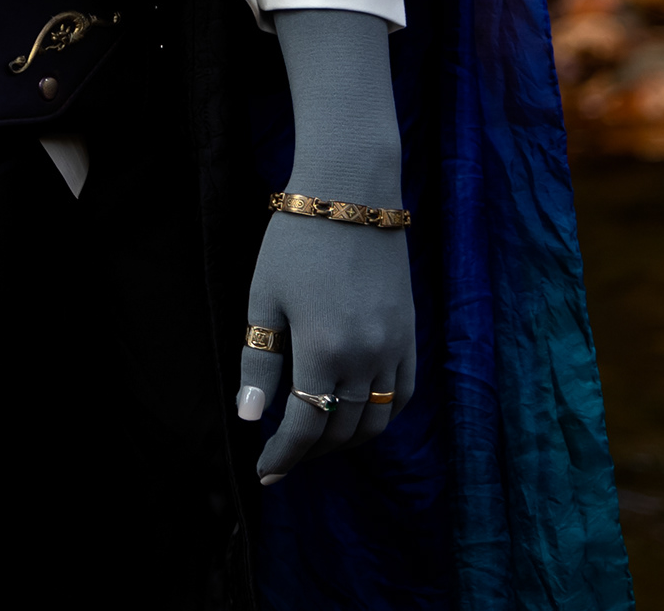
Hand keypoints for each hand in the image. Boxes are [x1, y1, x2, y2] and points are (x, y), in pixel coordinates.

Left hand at [233, 8, 416, 477]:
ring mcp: (396, 347)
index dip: (284, 453)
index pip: (306, 424)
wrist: (353, 193)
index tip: (265, 471)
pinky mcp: (412, 335)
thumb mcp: (264, 298)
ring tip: (316, 444)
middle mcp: (368, 356)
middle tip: (284, 459)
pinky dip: (381, 417)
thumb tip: (251, 418)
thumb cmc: (296, 240)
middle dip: (311, 451)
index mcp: (325, 348)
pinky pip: (403, 395)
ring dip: (346, 441)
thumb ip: (259, 362)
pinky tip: (356, 418)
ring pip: (377, 420)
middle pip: (342, 428)